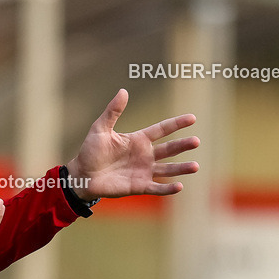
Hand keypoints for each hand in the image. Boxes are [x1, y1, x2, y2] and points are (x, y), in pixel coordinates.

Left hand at [66, 89, 198, 199]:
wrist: (82, 175)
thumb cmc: (90, 151)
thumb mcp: (100, 128)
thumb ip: (112, 111)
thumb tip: (123, 91)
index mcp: (138, 140)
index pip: (162, 129)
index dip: (177, 124)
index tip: (193, 118)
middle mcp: (145, 155)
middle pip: (169, 149)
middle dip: (183, 145)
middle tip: (196, 141)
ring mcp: (143, 171)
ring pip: (168, 169)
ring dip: (181, 168)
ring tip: (195, 166)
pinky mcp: (139, 186)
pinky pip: (157, 187)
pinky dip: (168, 188)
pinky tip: (180, 186)